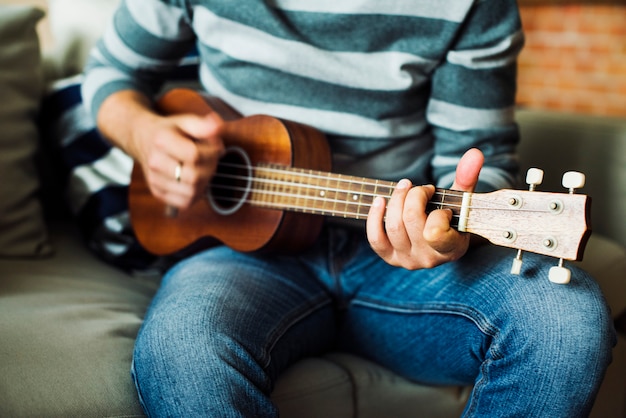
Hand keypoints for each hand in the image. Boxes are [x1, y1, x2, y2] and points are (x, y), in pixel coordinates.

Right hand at [134, 111, 224, 209]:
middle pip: (194, 176)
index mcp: (162, 140)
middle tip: (211, 159)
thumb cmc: (169, 131)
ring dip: (205, 182)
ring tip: (204, 169)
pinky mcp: (158, 193)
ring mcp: (155, 179)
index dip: (212, 152)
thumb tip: (217, 126)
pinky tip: (197, 181)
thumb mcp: (185, 122)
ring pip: (192, 192)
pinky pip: (185, 202)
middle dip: (210, 168)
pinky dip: (196, 194)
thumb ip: (203, 125)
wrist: (144, 139)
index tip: (216, 147)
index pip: (194, 155)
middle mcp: (155, 162)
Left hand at [366, 148, 483, 269]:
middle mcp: (429, 259)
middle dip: (414, 196)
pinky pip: (376, 239)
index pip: (435, 233)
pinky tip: (380, 200)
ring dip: (396, 200)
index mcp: (452, 248)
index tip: (441, 203)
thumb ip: (467, 177)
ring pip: (394, 227)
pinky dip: (375, 217)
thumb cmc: (452, 217)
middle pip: (411, 221)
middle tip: (421, 188)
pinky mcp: (391, 258)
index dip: (436, 213)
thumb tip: (474, 153)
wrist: (438, 237)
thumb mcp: (462, 199)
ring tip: (404, 188)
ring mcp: (408, 260)